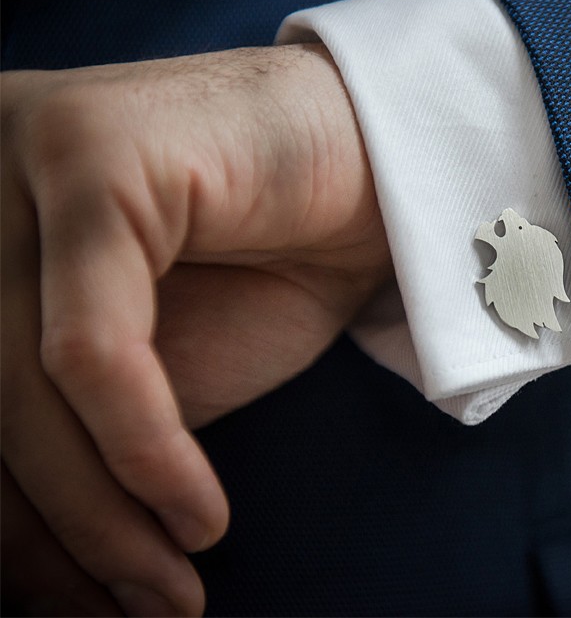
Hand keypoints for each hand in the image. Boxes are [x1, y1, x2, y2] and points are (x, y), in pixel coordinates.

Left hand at [1, 44, 391, 614]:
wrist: (381, 176)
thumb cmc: (269, 266)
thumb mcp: (151, 372)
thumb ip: (70, 441)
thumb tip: (22, 574)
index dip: (9, 525)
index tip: (68, 605)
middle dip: (48, 534)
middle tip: (130, 611)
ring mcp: (21, 149)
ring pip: (19, 382)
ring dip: (97, 514)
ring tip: (168, 590)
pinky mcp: (92, 153)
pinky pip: (92, 348)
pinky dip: (142, 449)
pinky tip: (198, 516)